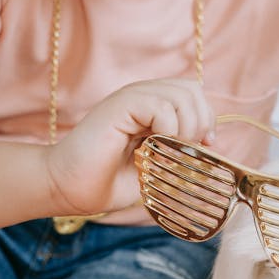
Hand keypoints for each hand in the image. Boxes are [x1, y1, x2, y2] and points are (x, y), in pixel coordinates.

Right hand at [44, 78, 215, 218]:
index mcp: (151, 107)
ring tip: (169, 151)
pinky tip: (154, 147)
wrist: (69, 189)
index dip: (206, 119)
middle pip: (193, 89)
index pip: (194, 94)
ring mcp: (130, 98)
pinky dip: (169, 129)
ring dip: (187, 127)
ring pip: (183, 93)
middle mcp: (142, 97)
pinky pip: (161, 106)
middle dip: (201, 121)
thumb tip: (209, 144)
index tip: (202, 147)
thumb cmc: (108, 182)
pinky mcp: (119, 106)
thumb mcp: (155, 167)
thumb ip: (179, 151)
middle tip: (187, 150)